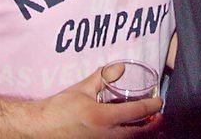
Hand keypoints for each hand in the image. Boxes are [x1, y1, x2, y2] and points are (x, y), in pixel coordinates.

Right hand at [37, 68, 162, 137]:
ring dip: (142, 134)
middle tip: (160, 117)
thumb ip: (103, 77)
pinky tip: (129, 132)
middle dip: (153, 126)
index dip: (152, 107)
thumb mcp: (82, 89)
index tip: (160, 101)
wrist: (40, 128)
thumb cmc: (59, 108)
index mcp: (104, 118)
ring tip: (151, 127)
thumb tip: (121, 68)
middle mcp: (107, 135)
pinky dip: (128, 137)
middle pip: (139, 133)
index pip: (137, 112)